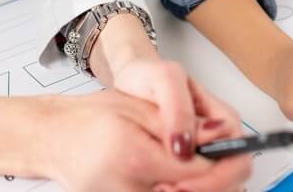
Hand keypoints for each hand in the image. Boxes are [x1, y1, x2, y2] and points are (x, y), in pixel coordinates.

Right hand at [41, 90, 229, 191]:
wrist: (58, 140)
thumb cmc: (93, 120)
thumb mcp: (142, 109)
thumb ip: (183, 124)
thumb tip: (221, 136)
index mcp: (138, 158)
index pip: (201, 171)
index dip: (224, 161)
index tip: (234, 150)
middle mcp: (133, 190)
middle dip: (218, 179)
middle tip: (220, 158)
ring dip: (203, 187)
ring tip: (202, 166)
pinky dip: (183, 190)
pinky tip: (183, 180)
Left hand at [114, 58, 252, 191]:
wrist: (131, 85)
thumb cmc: (150, 78)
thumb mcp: (165, 79)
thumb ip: (179, 108)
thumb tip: (185, 147)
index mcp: (223, 121)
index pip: (238, 159)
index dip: (215, 178)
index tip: (181, 183)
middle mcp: (218, 142)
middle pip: (231, 181)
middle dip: (202, 190)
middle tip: (166, 190)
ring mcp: (204, 156)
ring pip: (215, 188)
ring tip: (158, 188)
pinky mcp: (185, 168)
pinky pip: (193, 186)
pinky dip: (178, 190)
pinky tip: (156, 187)